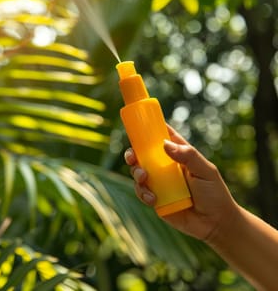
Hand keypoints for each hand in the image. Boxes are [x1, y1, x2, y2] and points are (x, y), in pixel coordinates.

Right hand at [124, 125, 237, 240]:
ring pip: (139, 173)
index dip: (150, 129)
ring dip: (136, 173)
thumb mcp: (205, 170)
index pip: (163, 137)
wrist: (216, 224)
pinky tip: (153, 198)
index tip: (139, 124)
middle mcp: (167, 168)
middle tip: (132, 157)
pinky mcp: (157, 200)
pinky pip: (142, 193)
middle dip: (134, 153)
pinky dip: (143, 193)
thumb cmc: (215, 193)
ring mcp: (161, 184)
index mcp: (179, 155)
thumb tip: (164, 144)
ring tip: (144, 177)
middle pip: (144, 155)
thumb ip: (188, 156)